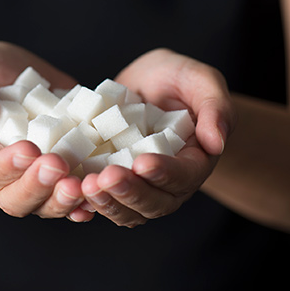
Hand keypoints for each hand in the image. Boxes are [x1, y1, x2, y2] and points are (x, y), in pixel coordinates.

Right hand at [0, 41, 93, 220]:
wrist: (20, 78)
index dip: (7, 166)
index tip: (28, 149)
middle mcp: (11, 172)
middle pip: (16, 199)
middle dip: (38, 186)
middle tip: (57, 165)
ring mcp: (41, 175)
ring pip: (48, 204)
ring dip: (64, 199)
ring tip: (80, 184)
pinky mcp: (68, 170)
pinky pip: (75, 196)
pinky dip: (86, 201)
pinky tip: (97, 195)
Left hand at [75, 48, 236, 226]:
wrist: (149, 89)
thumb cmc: (178, 81)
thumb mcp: (200, 80)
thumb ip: (215, 106)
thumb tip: (216, 142)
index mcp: (194, 160)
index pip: (184, 176)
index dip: (165, 173)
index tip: (142, 162)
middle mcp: (169, 182)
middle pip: (155, 203)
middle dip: (130, 192)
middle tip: (105, 178)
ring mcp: (141, 186)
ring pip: (129, 210)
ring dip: (107, 203)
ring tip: (86, 186)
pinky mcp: (116, 183)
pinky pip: (106, 202)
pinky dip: (90, 202)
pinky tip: (73, 190)